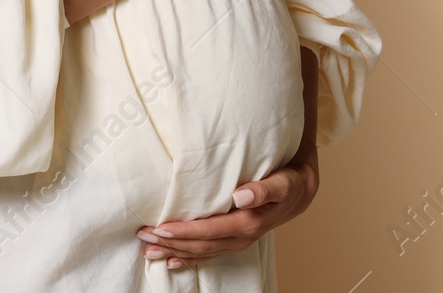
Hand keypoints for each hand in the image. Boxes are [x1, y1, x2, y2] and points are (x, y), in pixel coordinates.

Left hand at [136, 147, 319, 269]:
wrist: (299, 192)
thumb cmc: (289, 182)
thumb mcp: (282, 181)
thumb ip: (263, 189)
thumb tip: (241, 195)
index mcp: (249, 223)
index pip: (209, 231)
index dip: (184, 231)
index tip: (160, 228)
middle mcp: (241, 237)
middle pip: (200, 245)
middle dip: (170, 242)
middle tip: (143, 236)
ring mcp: (236, 241)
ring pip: (201, 252)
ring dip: (174, 251)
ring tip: (148, 250)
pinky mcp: (233, 240)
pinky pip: (208, 254)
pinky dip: (188, 258)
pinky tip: (171, 261)